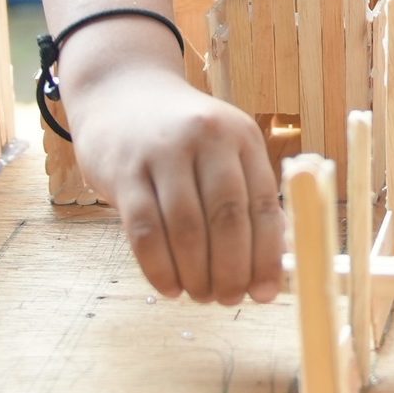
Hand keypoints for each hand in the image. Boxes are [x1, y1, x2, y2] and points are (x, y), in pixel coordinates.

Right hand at [69, 67, 285, 303]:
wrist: (122, 91)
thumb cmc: (182, 136)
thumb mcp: (223, 149)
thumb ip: (246, 196)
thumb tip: (271, 265)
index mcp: (242, 137)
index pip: (264, 204)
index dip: (267, 256)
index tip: (266, 293)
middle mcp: (207, 139)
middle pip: (227, 218)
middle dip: (231, 270)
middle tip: (228, 300)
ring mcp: (163, 152)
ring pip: (186, 228)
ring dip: (196, 274)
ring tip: (200, 295)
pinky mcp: (125, 170)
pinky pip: (145, 230)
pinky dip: (160, 267)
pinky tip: (169, 287)